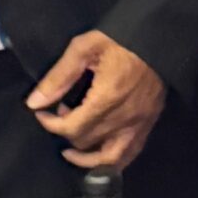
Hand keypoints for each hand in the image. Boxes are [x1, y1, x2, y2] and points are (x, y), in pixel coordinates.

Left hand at [27, 31, 166, 170]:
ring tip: (74, 151)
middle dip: (66, 131)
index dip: (51, 124)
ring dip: (88, 159)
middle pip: (86, 142)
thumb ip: (59, 76)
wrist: (162, 38)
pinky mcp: (150, 123)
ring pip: (110, 159)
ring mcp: (140, 123)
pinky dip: (113, 160)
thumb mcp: (85, 48)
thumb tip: (34, 102)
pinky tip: (101, 152)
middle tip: (63, 113)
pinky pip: (131, 153)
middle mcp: (124, 117)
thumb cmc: (123, 39)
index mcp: (107, 98)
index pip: (71, 128)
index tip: (43, 112)